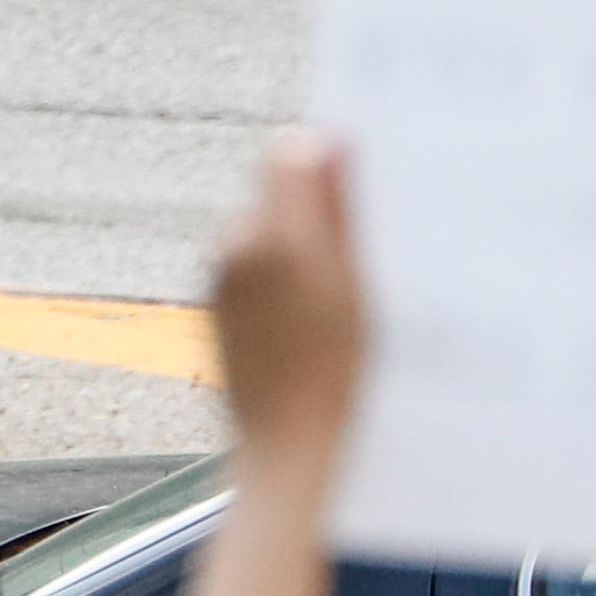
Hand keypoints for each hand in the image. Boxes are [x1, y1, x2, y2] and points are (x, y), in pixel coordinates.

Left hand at [212, 136, 366, 487]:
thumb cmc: (333, 380)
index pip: (293, 155)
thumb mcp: (354, 286)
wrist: (291, 456)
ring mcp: (222, 283)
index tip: (372, 183)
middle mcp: (233, 249)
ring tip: (350, 301)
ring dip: (308, 252)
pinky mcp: (221, 315)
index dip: (332, 162)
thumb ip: (333, 204)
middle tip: (373, 253)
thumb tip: (329, 139)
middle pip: (282, 196)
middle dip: (323, 213)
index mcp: (268, 234)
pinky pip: (260, 276)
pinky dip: (290, 287)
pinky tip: (322, 325)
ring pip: (273, 237)